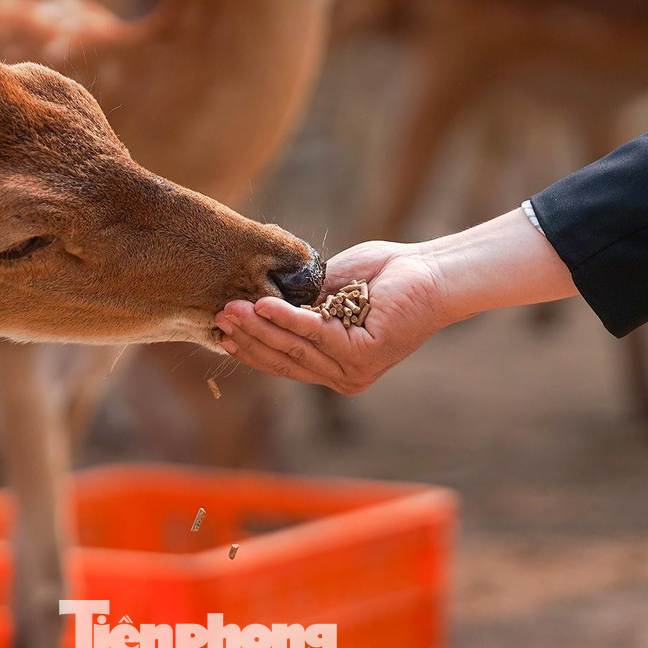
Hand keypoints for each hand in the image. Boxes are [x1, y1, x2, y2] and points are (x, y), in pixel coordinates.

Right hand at [215, 240, 449, 393]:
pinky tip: (263, 305)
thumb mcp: (329, 292)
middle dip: (248, 337)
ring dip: (259, 327)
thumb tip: (258, 304)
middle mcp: (343, 376)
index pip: (283, 362)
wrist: (428, 271)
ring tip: (232, 308)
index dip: (252, 347)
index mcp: (334, 367)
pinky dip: (287, 318)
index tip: (221, 331)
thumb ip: (299, 305)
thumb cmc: (382, 276)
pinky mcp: (363, 356)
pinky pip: (315, 334)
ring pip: (294, 348)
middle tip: (219, 315)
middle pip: (283, 358)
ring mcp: (353, 371)